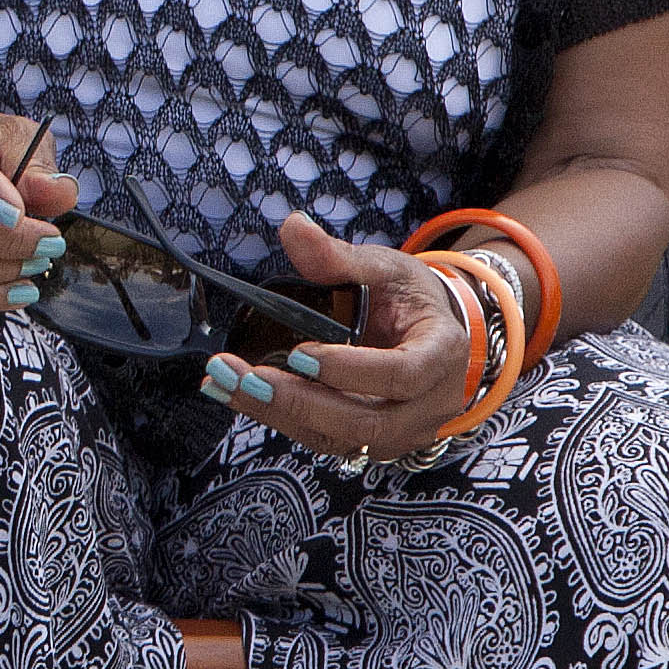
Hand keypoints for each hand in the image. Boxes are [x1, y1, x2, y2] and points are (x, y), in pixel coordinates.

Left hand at [202, 216, 482, 462]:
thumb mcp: (382, 268)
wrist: (432, 331)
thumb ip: (338, 256)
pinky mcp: (373, 441)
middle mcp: (429, 404)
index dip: (350, 370)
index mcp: (440, 355)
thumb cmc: (409, 298)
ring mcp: (403, 430)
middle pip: (366, 422)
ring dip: (280, 416)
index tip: (299, 353)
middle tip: (245, 376)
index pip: (402, 375)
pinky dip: (280, 420)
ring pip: (342, 440)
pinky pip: (327, 440)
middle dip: (299, 403)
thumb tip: (294, 227)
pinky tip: (238, 394)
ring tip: (228, 385)